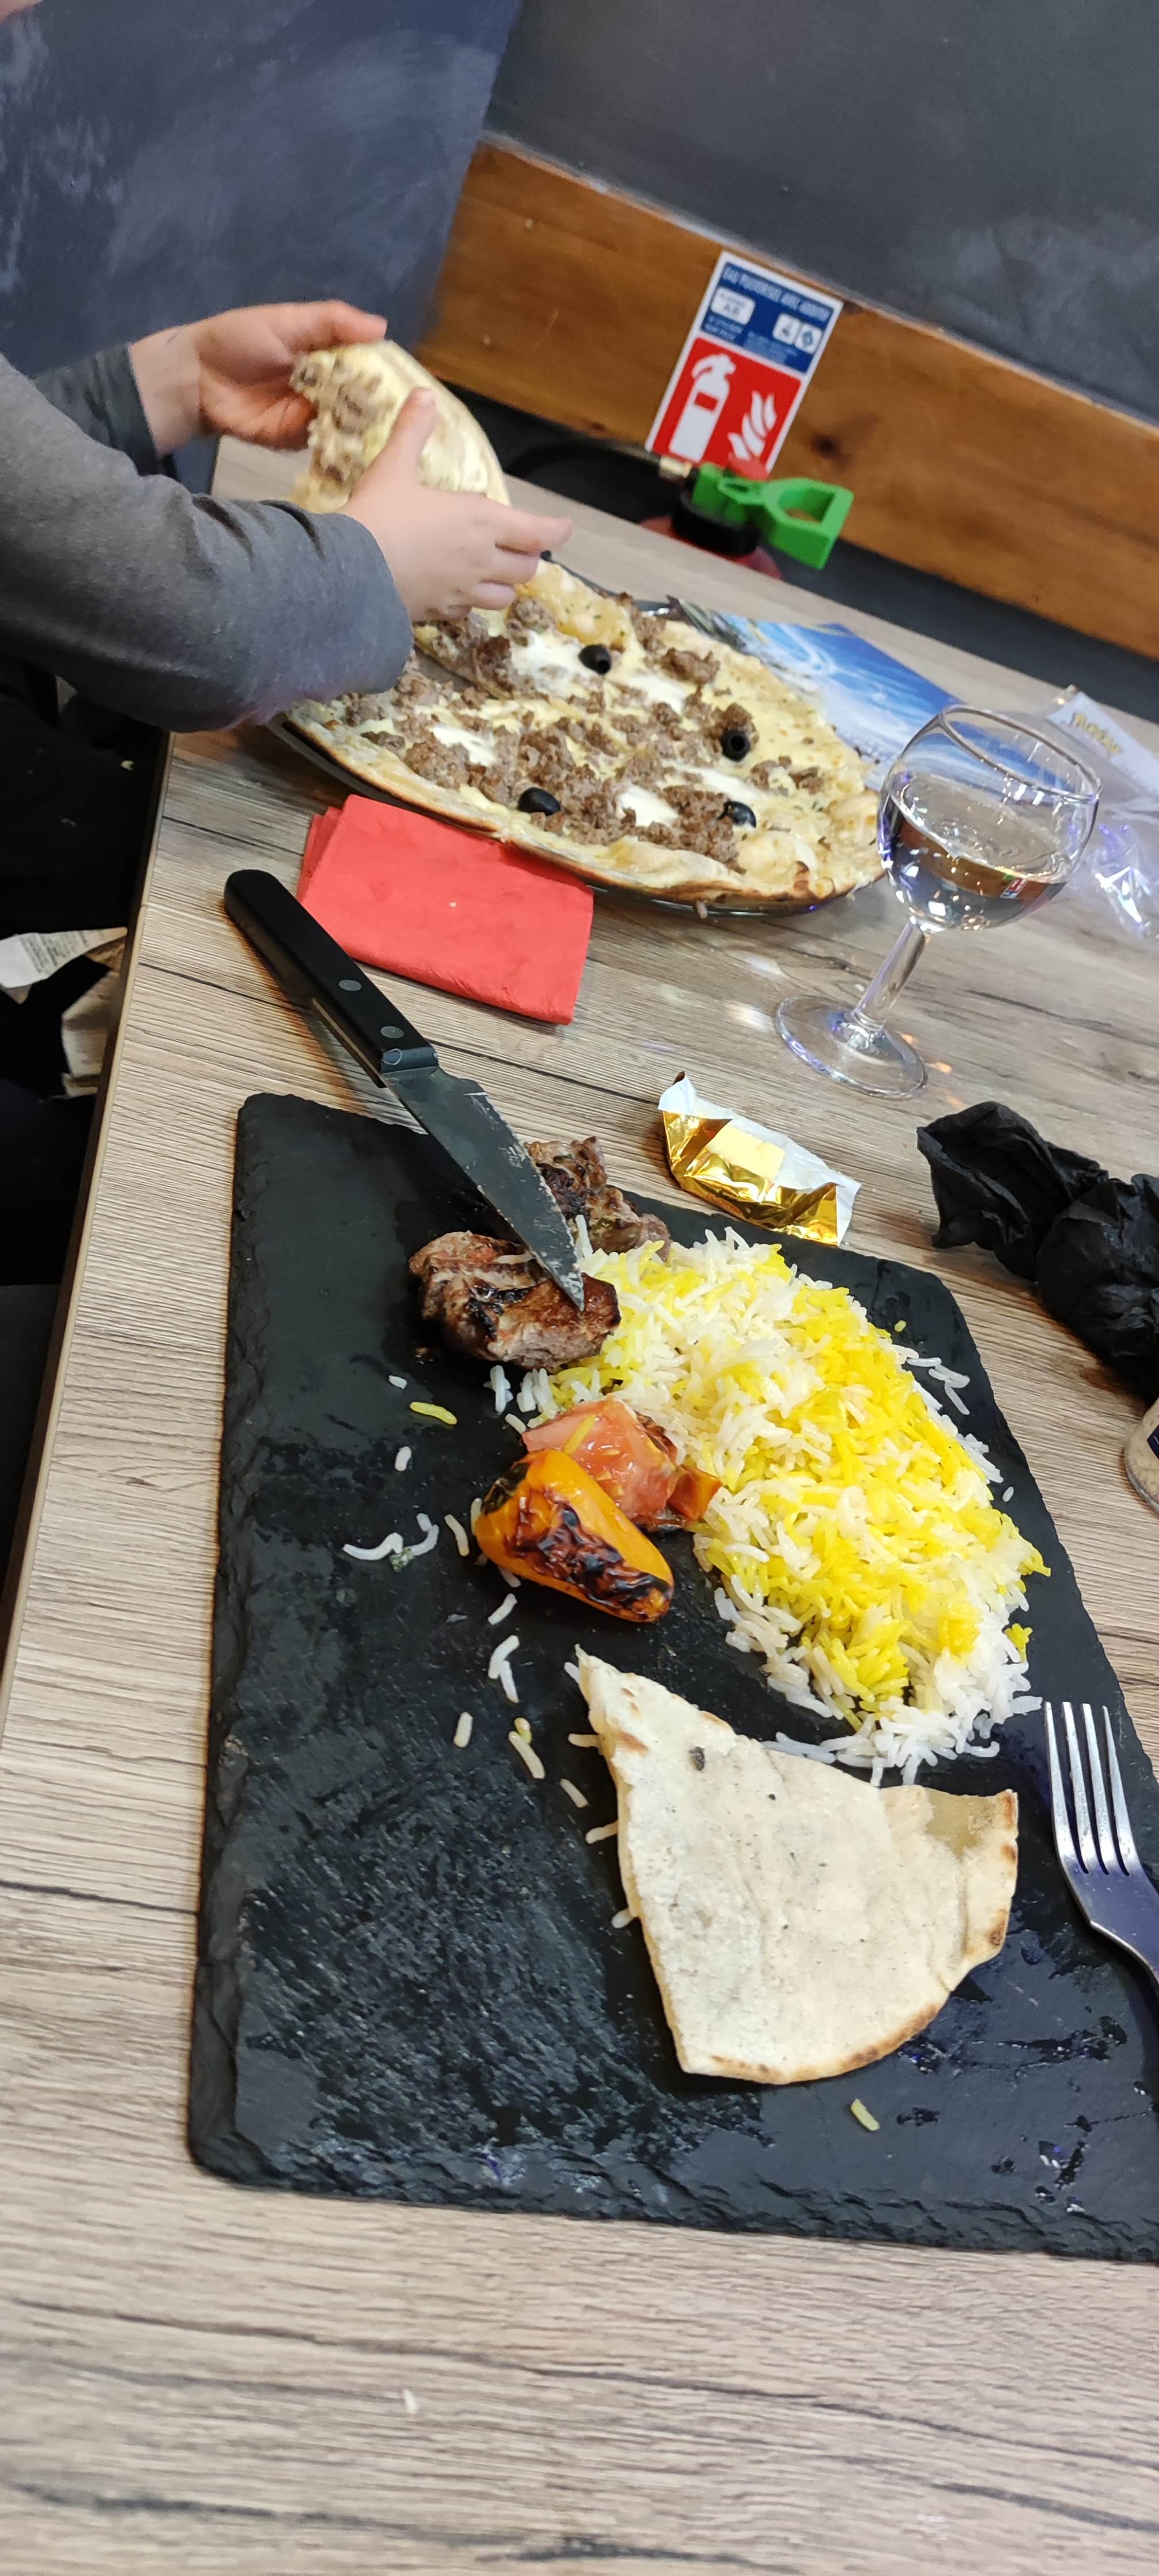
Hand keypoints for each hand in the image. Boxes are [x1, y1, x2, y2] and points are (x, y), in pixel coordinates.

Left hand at [130, 300, 385, 454]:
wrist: (198, 378)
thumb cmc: (241, 339)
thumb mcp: (289, 320)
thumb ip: (334, 322)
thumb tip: (382, 327)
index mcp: (326, 352)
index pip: (366, 363)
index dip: (387, 371)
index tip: (413, 383)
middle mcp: (325, 385)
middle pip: (363, 398)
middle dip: (382, 406)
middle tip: (408, 415)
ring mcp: (312, 415)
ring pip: (348, 424)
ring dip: (364, 427)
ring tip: (390, 433)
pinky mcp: (296, 440)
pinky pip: (325, 444)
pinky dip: (340, 445)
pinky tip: (361, 446)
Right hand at [343, 390, 570, 618]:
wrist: (352, 574)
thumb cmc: (379, 516)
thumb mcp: (394, 467)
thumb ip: (413, 432)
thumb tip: (424, 394)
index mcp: (481, 521)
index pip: (537, 532)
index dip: (557, 531)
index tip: (564, 528)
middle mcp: (482, 559)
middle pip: (526, 569)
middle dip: (527, 557)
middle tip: (519, 547)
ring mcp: (464, 590)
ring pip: (505, 597)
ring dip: (505, 585)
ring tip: (493, 573)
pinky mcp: (443, 612)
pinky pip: (471, 611)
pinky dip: (472, 601)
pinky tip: (458, 591)